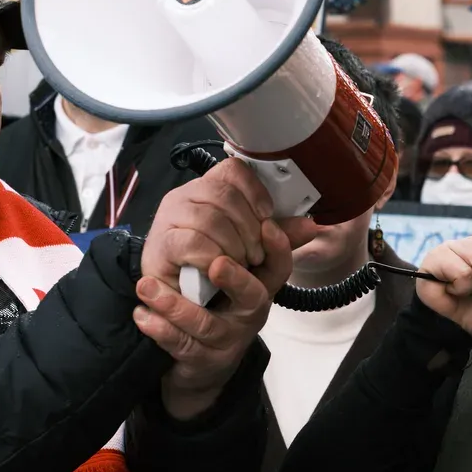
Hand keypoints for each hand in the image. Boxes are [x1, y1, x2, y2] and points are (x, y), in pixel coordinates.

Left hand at [135, 217, 292, 419]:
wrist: (202, 360)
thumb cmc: (221, 304)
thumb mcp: (242, 272)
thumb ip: (258, 240)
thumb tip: (307, 219)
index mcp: (261, 286)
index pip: (279, 267)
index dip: (278, 248)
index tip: (266, 226)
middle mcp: (250, 312)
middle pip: (253, 296)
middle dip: (236, 279)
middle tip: (215, 263)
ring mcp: (227, 339)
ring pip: (207, 325)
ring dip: (177, 306)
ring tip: (147, 287)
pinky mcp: (201, 359)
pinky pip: (181, 345)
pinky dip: (161, 331)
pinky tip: (142, 315)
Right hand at [141, 158, 272, 291]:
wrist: (185, 302)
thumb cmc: (219, 271)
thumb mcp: (258, 253)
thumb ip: (280, 238)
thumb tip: (310, 226)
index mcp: (210, 189)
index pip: (233, 170)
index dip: (255, 191)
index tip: (267, 217)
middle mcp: (186, 196)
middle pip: (226, 195)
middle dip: (249, 229)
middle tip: (255, 255)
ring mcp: (169, 218)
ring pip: (211, 218)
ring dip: (233, 247)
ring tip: (238, 264)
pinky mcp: (161, 244)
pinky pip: (193, 241)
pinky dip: (213, 258)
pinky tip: (217, 269)